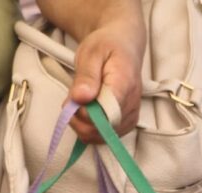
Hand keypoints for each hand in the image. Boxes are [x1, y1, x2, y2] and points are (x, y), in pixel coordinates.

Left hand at [68, 23, 143, 142]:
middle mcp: (131, 105)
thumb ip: (86, 76)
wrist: (123, 46)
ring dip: (82, 125)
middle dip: (79, 120)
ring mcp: (130, 117)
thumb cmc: (106, 46)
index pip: (106, 114)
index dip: (85, 114)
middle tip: (70, 101)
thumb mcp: (91, 52)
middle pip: (102, 130)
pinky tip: (86, 112)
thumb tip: (80, 98)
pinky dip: (89, 128)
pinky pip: (103, 137)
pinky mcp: (126, 125)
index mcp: (124, 84)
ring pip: (100, 137)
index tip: (73, 99)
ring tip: (78, 104)